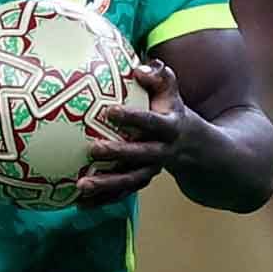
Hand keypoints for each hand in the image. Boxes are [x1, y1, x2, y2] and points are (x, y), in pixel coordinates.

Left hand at [78, 59, 199, 206]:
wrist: (194, 147)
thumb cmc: (171, 110)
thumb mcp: (171, 92)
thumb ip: (159, 75)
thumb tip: (138, 69)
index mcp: (170, 127)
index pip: (151, 122)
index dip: (132, 118)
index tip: (109, 111)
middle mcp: (163, 151)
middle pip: (141, 155)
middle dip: (117, 154)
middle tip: (91, 150)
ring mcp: (152, 171)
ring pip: (130, 181)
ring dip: (106, 186)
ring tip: (81, 185)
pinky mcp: (141, 182)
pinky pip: (122, 194)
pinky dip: (102, 201)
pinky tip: (78, 202)